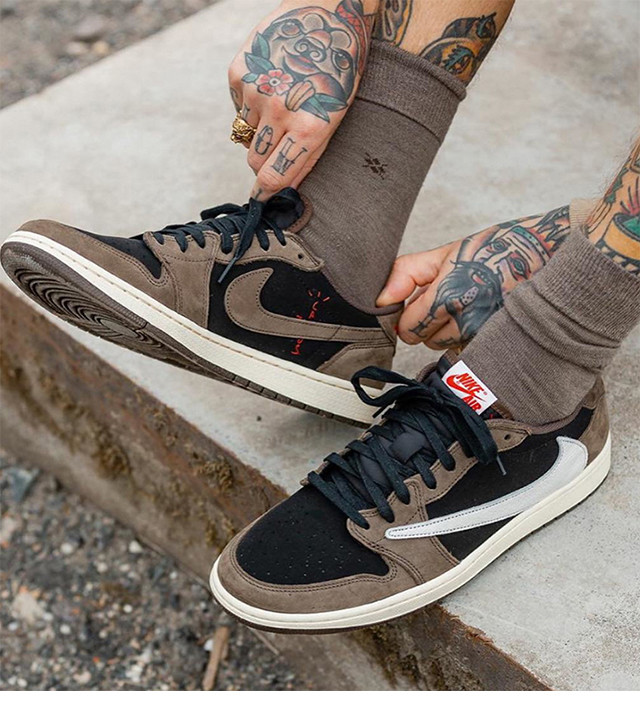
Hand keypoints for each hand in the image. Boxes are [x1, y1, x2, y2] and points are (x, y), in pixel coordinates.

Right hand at [228, 0, 376, 199]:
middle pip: (256, 161)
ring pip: (245, 135)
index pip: (275, 176)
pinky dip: (251, 105)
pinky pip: (238, 108)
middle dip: (264, 164)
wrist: (327, 13)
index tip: (260, 201)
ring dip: (259, 131)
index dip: (265, 194)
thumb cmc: (338, 72)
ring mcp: (256, 90)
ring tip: (281, 108)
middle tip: (277, 150)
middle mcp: (278, 111)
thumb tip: (285, 189)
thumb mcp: (336, 118)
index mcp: (309, 127)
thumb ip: (309, 156)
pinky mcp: (239, 72)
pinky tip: (271, 86)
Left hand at [377, 206, 570, 347]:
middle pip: (426, 340)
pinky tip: (481, 315)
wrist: (547, 252)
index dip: (408, 316)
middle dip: (428, 323)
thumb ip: (406, 274)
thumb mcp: (446, 253)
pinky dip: (468, 337)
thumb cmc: (495, 249)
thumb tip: (380, 301)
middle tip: (447, 299)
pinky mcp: (500, 342)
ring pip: (447, 347)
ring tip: (468, 304)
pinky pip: (469, 349)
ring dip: (449, 331)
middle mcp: (468, 319)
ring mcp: (486, 334)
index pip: (408, 329)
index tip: (418, 303)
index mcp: (449, 294)